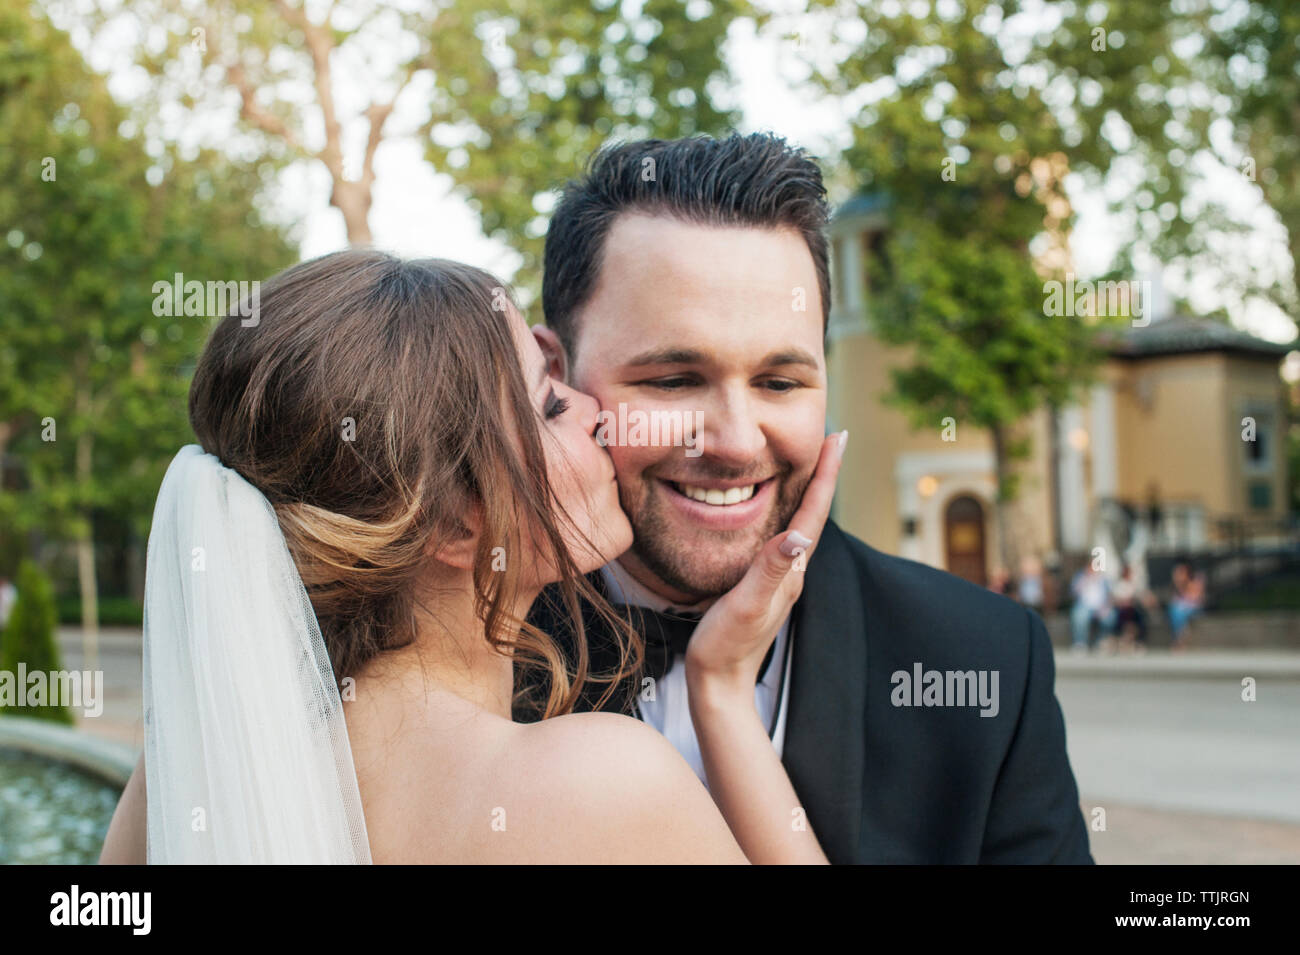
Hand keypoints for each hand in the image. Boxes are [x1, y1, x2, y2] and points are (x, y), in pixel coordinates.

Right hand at [685, 431, 846, 703]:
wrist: (717, 684)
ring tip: (809, 462)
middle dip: (821, 474)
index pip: (813, 513)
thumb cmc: (727, 646)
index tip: (837, 437)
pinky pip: (780, 539)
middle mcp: (790, 572)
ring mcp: (778, 579)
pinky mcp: (762, 585)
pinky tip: (776, 509)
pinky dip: (784, 513)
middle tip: (830, 437)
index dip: (825, 473)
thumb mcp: (747, 604)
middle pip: (812, 513)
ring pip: (798, 524)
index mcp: (790, 570)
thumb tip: (799, 536)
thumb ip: (771, 570)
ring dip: (806, 491)